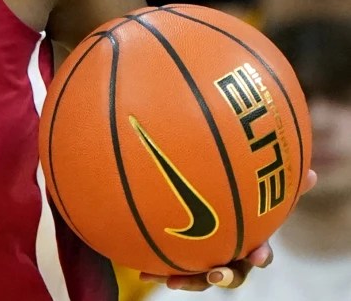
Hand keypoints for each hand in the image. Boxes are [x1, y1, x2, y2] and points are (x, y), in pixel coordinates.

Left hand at [139, 168, 316, 291]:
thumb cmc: (234, 196)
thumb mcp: (252, 185)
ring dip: (189, 282)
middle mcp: (228, 255)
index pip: (260, 254)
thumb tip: (314, 174)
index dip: (261, 256)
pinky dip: (159, 271)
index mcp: (247, 241)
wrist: (192, 201)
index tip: (258, 254)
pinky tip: (142, 272)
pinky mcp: (180, 260)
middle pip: (231, 274)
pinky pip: (171, 269)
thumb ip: (278, 181)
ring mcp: (204, 260)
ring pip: (200, 278)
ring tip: (173, 282)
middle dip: (225, 277)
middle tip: (216, 274)